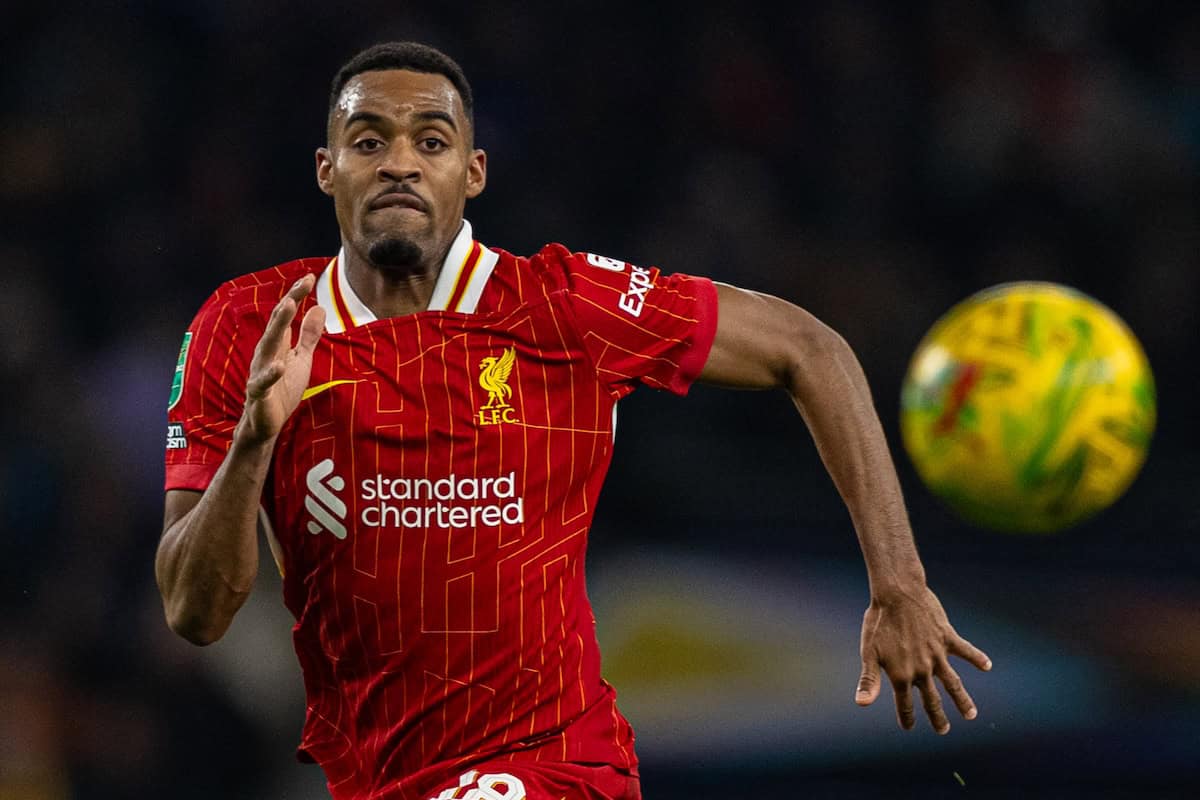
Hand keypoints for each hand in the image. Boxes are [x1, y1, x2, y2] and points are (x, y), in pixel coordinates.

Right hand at [239, 274, 325, 443]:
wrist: (266, 423)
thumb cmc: (282, 389)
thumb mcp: (301, 359)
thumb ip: (308, 335)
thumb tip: (318, 307)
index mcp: (276, 344)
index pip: (285, 315)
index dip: (296, 296)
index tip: (309, 277)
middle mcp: (265, 354)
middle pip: (275, 325)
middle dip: (286, 306)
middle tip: (297, 288)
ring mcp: (260, 373)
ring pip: (267, 347)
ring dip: (277, 327)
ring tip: (287, 307)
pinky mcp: (259, 394)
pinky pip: (262, 382)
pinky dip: (270, 374)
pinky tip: (279, 365)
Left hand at [855, 585, 990, 733]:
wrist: (896, 593)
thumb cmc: (878, 622)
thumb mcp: (868, 651)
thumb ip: (869, 679)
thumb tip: (861, 704)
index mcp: (902, 675)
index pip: (905, 703)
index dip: (906, 717)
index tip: (908, 727)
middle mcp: (922, 669)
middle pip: (932, 700)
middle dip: (937, 717)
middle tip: (943, 730)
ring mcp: (937, 654)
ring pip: (953, 683)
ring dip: (962, 700)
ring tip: (971, 715)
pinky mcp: (947, 637)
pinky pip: (965, 650)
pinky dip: (977, 657)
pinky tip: (987, 666)